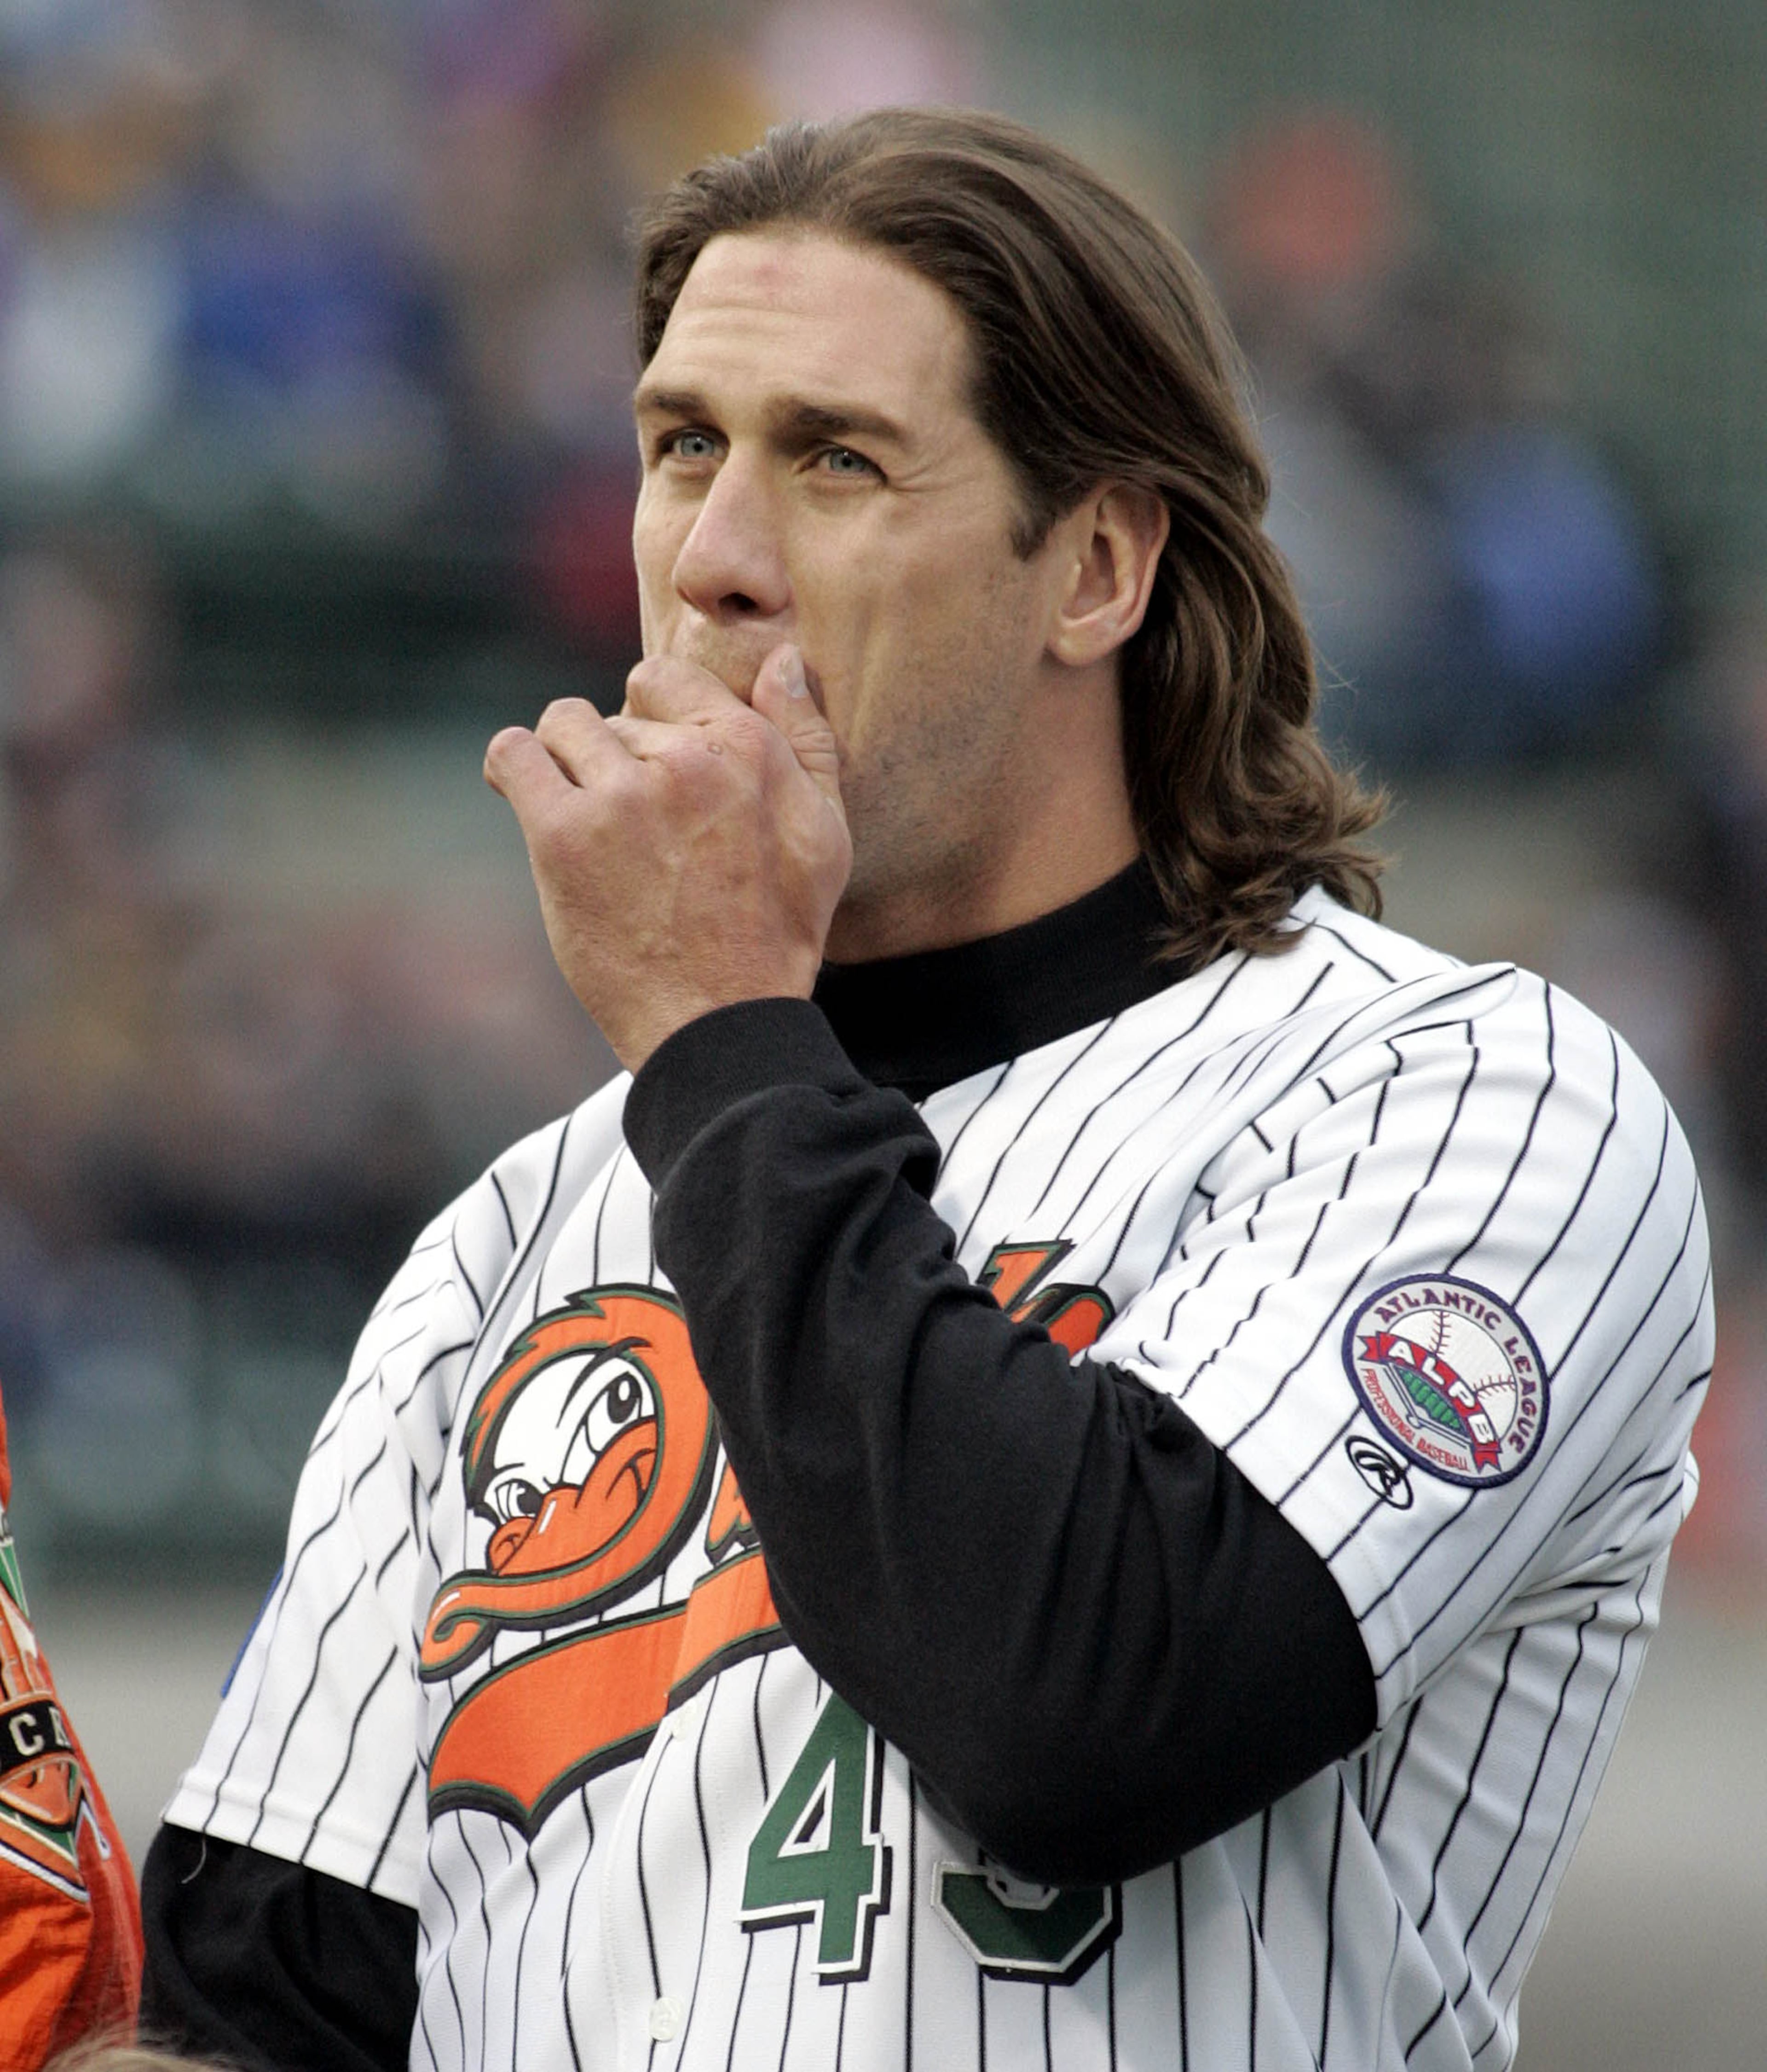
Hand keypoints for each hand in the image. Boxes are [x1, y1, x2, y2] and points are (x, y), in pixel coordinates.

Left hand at [484, 643, 851, 1071]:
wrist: (720, 1021)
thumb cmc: (776, 935)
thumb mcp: (824, 832)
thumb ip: (806, 739)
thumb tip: (781, 661)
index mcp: (747, 750)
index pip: (667, 678)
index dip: (655, 717)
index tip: (654, 764)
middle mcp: (685, 763)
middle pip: (615, 715)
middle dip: (619, 760)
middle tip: (637, 829)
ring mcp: (620, 797)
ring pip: (563, 727)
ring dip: (566, 761)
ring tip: (583, 813)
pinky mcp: (564, 835)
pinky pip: (514, 756)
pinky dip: (511, 766)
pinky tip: (521, 787)